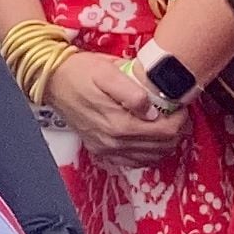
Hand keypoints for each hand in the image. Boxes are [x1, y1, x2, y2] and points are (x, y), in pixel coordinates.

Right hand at [45, 49, 184, 162]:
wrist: (52, 81)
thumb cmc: (80, 71)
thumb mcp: (107, 70)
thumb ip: (132, 91)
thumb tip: (152, 110)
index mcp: (119, 124)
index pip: (165, 132)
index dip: (180, 120)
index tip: (181, 106)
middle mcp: (114, 142)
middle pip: (161, 147)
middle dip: (175, 131)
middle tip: (177, 114)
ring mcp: (107, 149)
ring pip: (150, 157)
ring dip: (164, 143)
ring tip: (167, 125)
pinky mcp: (101, 151)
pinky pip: (133, 162)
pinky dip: (148, 154)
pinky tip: (149, 140)